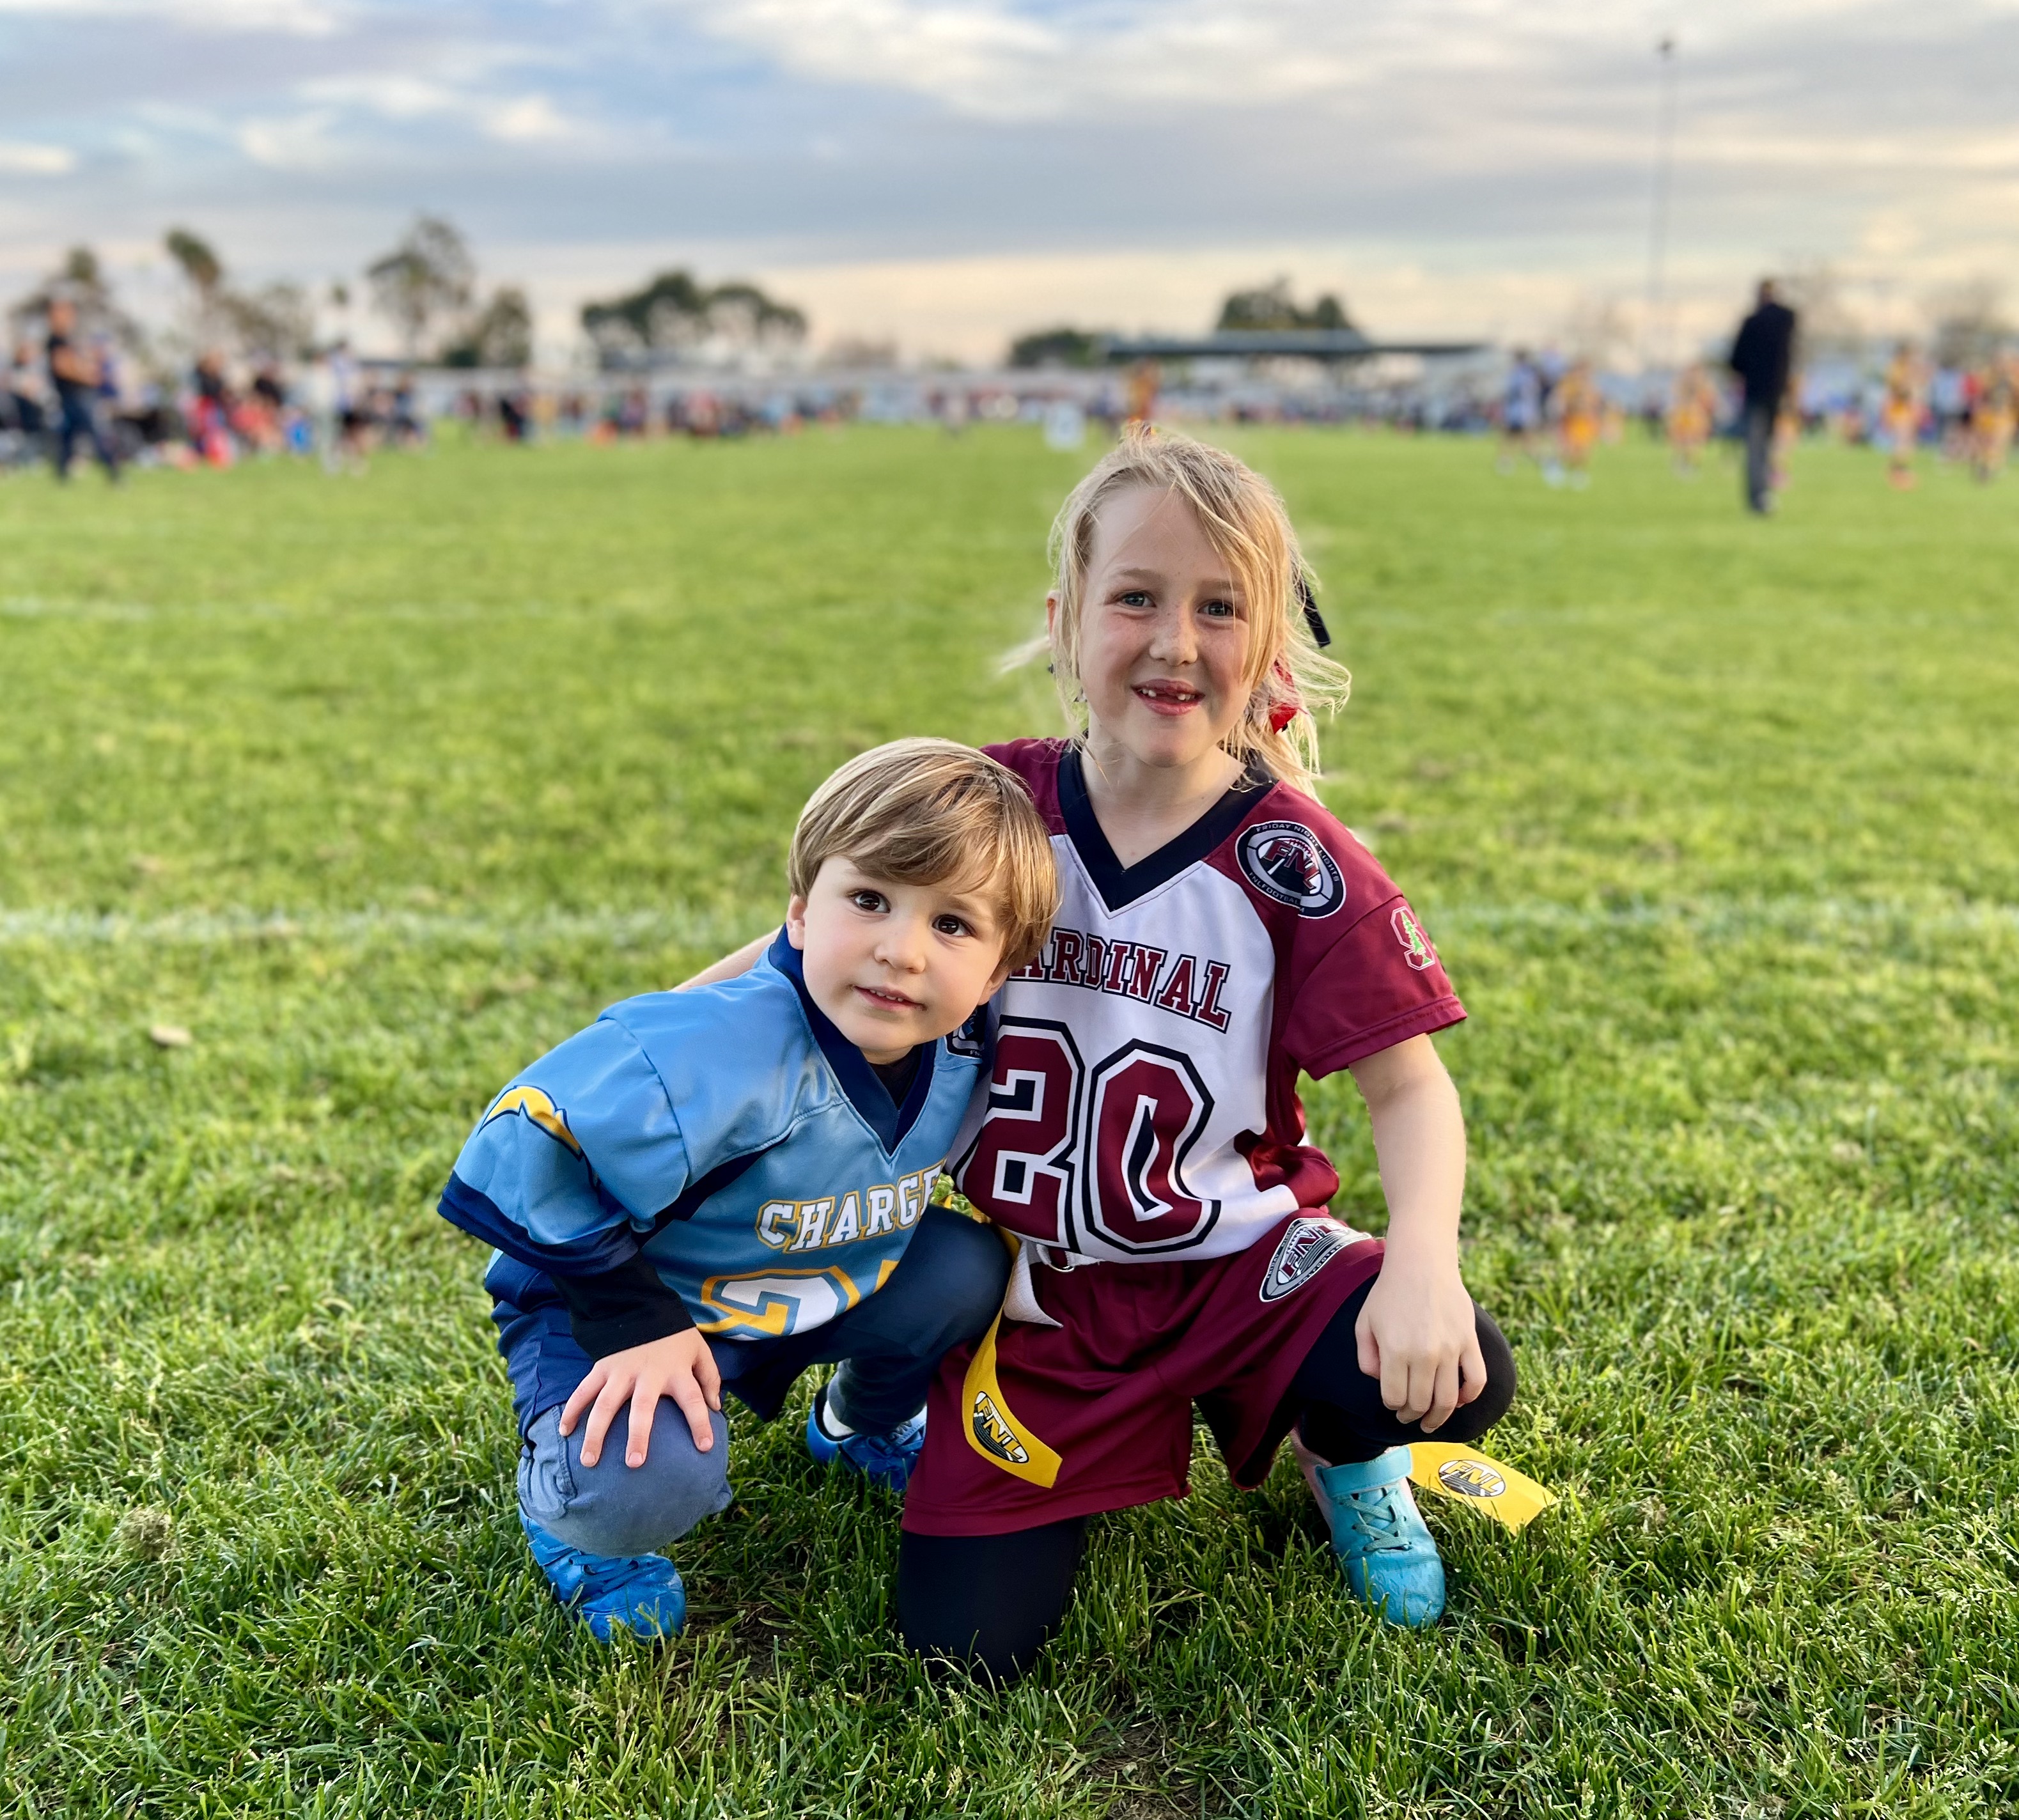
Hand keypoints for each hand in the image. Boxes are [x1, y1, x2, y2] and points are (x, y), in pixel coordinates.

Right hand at [558, 1328, 721, 1468]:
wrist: (642, 1308)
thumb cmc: (675, 1337)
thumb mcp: (699, 1350)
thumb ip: (709, 1378)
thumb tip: (716, 1407)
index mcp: (676, 1371)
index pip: (693, 1399)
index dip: (700, 1422)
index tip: (705, 1447)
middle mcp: (648, 1374)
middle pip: (643, 1408)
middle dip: (638, 1435)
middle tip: (634, 1463)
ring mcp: (621, 1372)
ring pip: (606, 1405)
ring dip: (596, 1433)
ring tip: (589, 1461)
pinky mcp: (601, 1368)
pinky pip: (584, 1391)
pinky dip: (572, 1410)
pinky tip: (565, 1432)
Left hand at [1354, 1255, 1486, 1434]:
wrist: (1421, 1264)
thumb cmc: (1389, 1294)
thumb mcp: (1364, 1324)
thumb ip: (1366, 1359)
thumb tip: (1380, 1384)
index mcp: (1395, 1351)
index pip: (1395, 1398)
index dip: (1392, 1406)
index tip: (1392, 1403)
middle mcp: (1424, 1354)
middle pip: (1420, 1403)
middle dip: (1412, 1415)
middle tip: (1408, 1417)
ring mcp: (1450, 1349)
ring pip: (1448, 1400)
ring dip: (1438, 1417)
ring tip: (1430, 1422)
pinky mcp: (1469, 1342)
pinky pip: (1476, 1381)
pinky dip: (1468, 1397)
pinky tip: (1458, 1401)